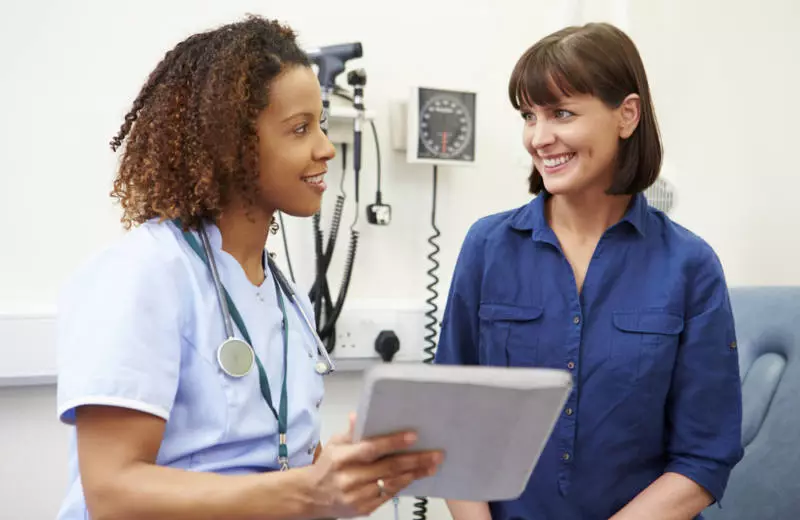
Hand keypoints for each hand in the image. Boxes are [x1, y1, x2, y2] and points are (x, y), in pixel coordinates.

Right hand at [303, 413, 442, 518]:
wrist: (311, 496)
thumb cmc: (326, 467)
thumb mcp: (334, 444)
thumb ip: (351, 432)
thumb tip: (358, 415)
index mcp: (341, 459)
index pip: (371, 449)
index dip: (393, 442)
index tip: (413, 436)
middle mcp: (349, 478)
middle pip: (388, 468)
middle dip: (415, 460)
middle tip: (435, 454)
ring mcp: (357, 496)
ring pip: (392, 483)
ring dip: (414, 474)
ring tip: (431, 466)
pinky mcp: (363, 509)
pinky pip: (388, 496)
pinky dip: (402, 485)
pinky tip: (414, 477)